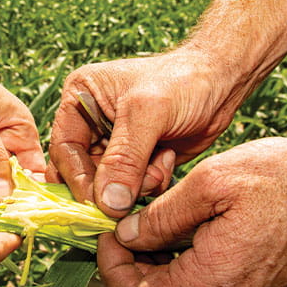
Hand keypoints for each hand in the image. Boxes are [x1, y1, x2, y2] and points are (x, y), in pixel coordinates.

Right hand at [48, 49, 242, 216]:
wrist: (223, 83)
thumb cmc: (183, 82)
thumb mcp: (148, 114)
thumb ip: (125, 159)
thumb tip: (106, 204)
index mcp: (79, 99)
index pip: (64, 149)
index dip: (76, 178)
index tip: (96, 203)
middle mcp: (91, 123)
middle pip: (82, 172)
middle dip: (108, 187)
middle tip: (127, 199)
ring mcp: (115, 145)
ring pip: (108, 186)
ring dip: (134, 186)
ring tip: (160, 164)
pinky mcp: (137, 161)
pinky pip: (131, 189)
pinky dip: (150, 185)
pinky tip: (167, 160)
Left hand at [97, 137, 286, 286]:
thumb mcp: (212, 183)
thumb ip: (161, 216)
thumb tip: (125, 234)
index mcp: (213, 281)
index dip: (112, 270)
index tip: (109, 231)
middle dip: (131, 259)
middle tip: (127, 216)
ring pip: (179, 286)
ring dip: (158, 254)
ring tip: (158, 209)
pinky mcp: (255, 284)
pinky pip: (204, 278)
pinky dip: (184, 253)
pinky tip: (187, 218)